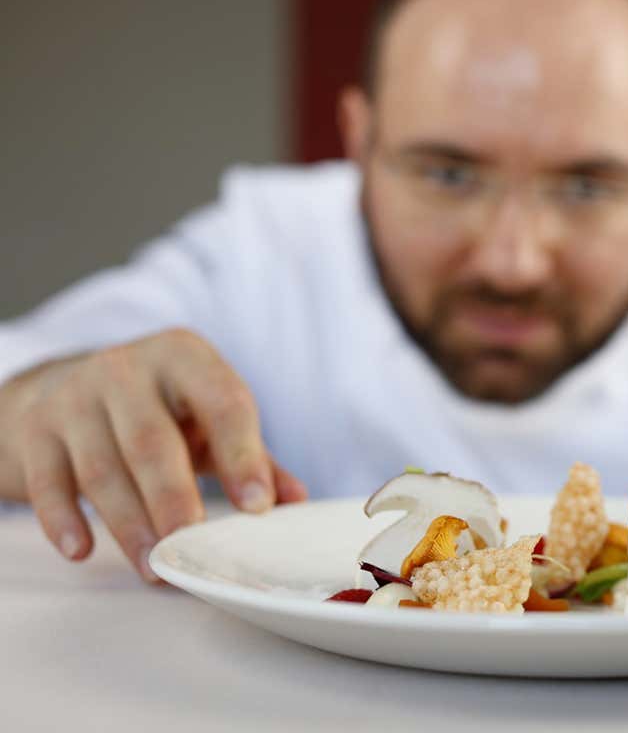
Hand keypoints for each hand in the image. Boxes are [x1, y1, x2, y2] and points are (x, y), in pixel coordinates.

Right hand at [0, 328, 306, 581]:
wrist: (64, 387)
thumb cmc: (157, 407)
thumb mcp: (207, 418)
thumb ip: (253, 456)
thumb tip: (296, 501)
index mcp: (186, 357)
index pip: (223, 402)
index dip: (243, 456)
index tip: (257, 507)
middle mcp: (127, 368)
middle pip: (153, 440)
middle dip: (174, 498)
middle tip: (192, 545)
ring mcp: (75, 398)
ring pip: (102, 468)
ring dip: (128, 523)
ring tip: (153, 565)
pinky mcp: (35, 430)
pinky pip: (48, 480)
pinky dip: (64, 519)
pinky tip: (83, 550)